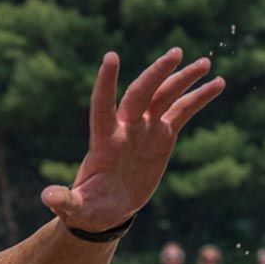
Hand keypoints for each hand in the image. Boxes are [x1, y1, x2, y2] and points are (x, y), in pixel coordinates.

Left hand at [42, 48, 224, 232]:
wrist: (106, 210)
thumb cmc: (87, 209)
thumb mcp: (75, 207)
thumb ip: (65, 200)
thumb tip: (46, 197)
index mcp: (103, 142)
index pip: (102, 107)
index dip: (106, 84)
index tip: (110, 57)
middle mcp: (125, 129)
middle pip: (141, 95)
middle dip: (156, 74)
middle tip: (175, 53)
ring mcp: (144, 130)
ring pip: (164, 97)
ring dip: (183, 79)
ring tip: (204, 63)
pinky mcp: (162, 136)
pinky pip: (182, 112)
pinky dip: (199, 98)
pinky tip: (218, 83)